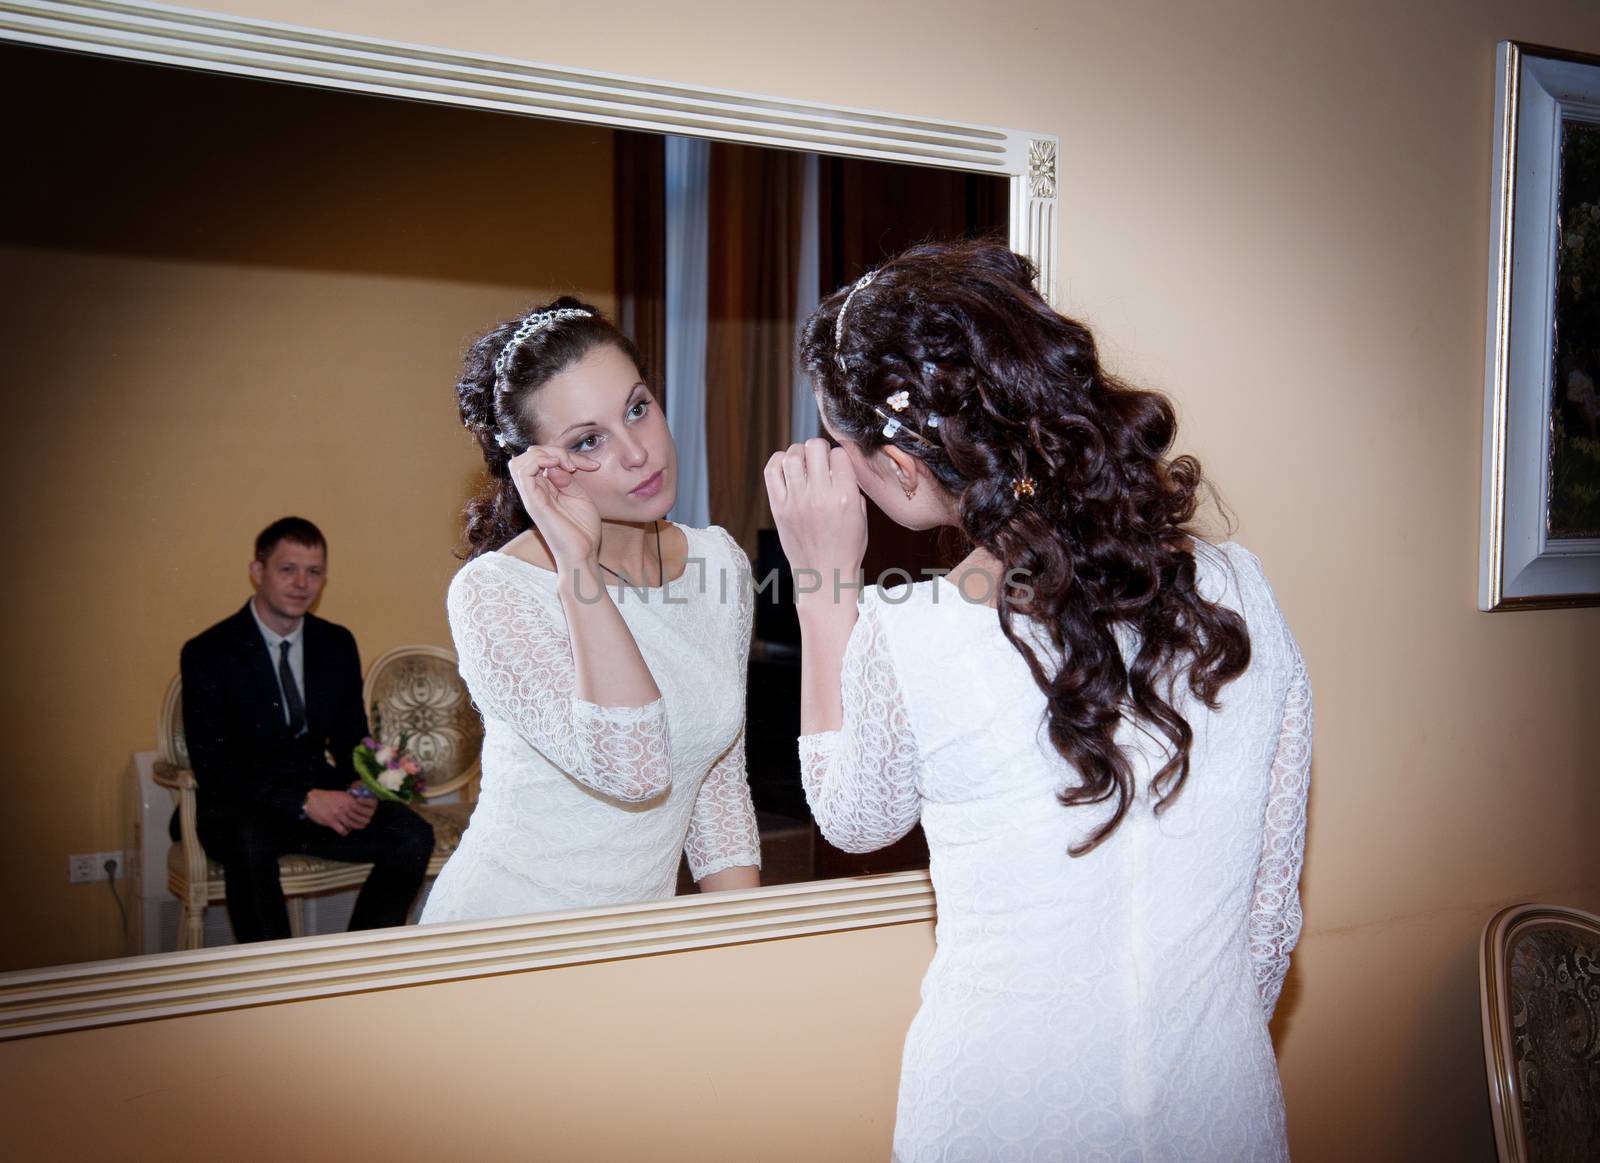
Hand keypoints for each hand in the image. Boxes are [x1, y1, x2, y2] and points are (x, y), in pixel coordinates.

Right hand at [304, 789, 376, 835]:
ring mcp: (338, 815)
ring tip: (350, 827)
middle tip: (358, 824)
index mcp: (349, 800)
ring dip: (352, 827)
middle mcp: (345, 807)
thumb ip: (350, 801)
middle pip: (360, 819)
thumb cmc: (325, 797)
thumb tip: (358, 806)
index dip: (365, 815)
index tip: (363, 817)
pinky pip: (343, 830)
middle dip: (360, 823)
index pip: (363, 809)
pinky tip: (342, 830)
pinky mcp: (331, 821)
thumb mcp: (340, 795)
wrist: (311, 800)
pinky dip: (344, 832)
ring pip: (352, 825)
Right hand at [507, 445, 601, 569]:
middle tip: (573, 463)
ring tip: (564, 463)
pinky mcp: (534, 503)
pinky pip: (522, 473)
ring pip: (518, 462)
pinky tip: (557, 465)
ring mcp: (532, 497)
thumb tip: (555, 464)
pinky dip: (538, 461)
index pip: (541, 459)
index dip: (563, 453)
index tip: (588, 465)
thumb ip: (566, 478)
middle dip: (551, 449)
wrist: (584, 553)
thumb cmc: (583, 529)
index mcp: (545, 489)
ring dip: (543, 453)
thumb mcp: (579, 496)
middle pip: (527, 457)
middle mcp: (534, 492)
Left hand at [764, 438, 868, 608]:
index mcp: (845, 498)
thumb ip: (852, 487)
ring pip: (792, 456)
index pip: (839, 454)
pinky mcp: (778, 508)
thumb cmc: (845, 549)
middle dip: (819, 448)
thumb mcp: (861, 517)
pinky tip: (786, 466)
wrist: (823, 575)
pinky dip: (778, 462)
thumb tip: (840, 464)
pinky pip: (772, 472)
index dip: (838, 455)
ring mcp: (796, 501)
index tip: (837, 464)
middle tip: (819, 458)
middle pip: (814, 447)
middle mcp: (819, 497)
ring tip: (803, 462)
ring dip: (799, 453)